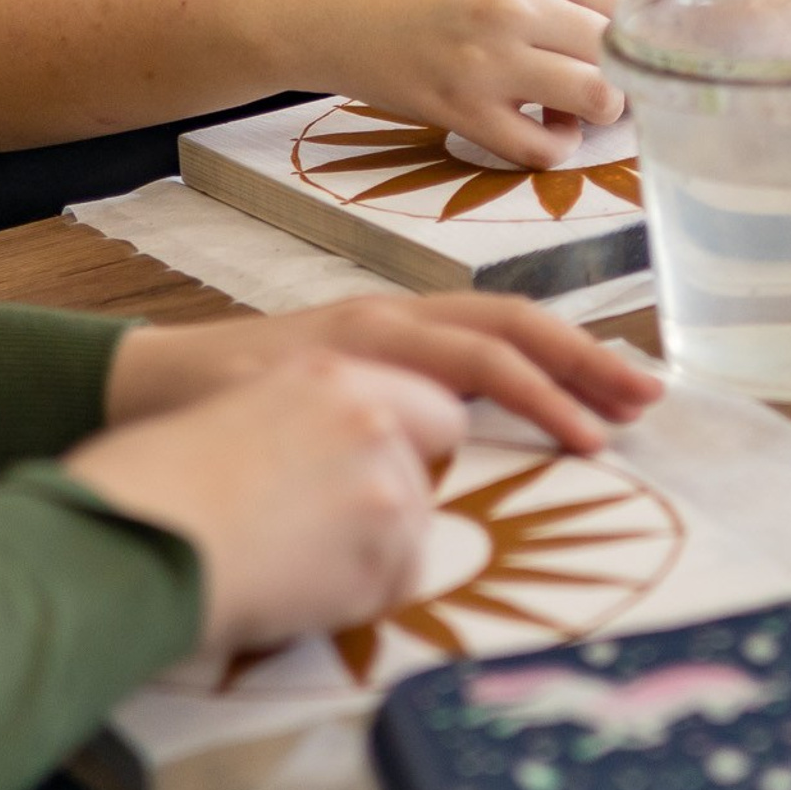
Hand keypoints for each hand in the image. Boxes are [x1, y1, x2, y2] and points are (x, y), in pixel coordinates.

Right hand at [67, 354, 462, 656]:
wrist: (125, 540)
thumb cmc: (149, 480)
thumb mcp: (235, 407)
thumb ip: (302, 418)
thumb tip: (326, 458)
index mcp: (331, 374)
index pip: (430, 407)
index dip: (407, 447)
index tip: (372, 477)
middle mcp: (370, 420)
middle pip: (424, 475)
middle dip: (386, 506)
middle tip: (312, 534)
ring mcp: (383, 490)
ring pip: (414, 534)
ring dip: (367, 557)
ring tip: (288, 566)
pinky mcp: (379, 562)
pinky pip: (394, 589)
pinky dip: (355, 601)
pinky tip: (294, 595)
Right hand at [106, 294, 661, 453]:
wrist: (141, 400)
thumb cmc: (238, 414)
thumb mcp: (333, 399)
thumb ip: (398, 415)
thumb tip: (457, 458)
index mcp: (395, 324)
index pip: (506, 328)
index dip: (575, 355)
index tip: (630, 389)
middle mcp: (387, 323)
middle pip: (510, 326)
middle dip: (587, 360)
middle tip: (649, 396)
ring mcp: (359, 353)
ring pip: (479, 354)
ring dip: (547, 393)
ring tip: (599, 434)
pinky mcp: (331, 387)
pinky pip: (418, 411)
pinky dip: (474, 434)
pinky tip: (499, 465)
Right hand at [244, 0, 627, 168]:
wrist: (322, 1)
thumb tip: (623, 31)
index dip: (632, 31)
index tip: (622, 47)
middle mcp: (518, 3)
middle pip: (620, 49)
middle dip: (623, 74)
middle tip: (603, 85)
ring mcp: (491, 59)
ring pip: (599, 98)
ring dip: (597, 112)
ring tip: (572, 110)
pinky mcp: (461, 110)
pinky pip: (542, 147)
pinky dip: (553, 148)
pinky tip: (538, 132)